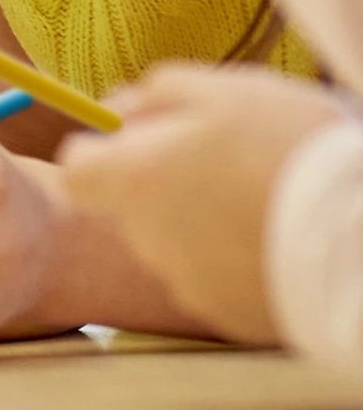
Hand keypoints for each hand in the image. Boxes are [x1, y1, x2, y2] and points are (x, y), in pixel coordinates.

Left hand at [59, 64, 350, 344]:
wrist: (361, 238)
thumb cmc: (289, 149)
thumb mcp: (220, 92)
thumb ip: (154, 94)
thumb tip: (116, 108)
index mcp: (132, 182)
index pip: (76, 171)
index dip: (102, 150)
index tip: (141, 137)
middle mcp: (148, 241)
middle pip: (132, 206)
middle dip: (164, 183)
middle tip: (224, 162)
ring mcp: (189, 284)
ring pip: (177, 242)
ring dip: (203, 222)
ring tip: (262, 198)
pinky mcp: (231, 317)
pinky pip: (218, 278)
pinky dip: (237, 259)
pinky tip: (277, 239)